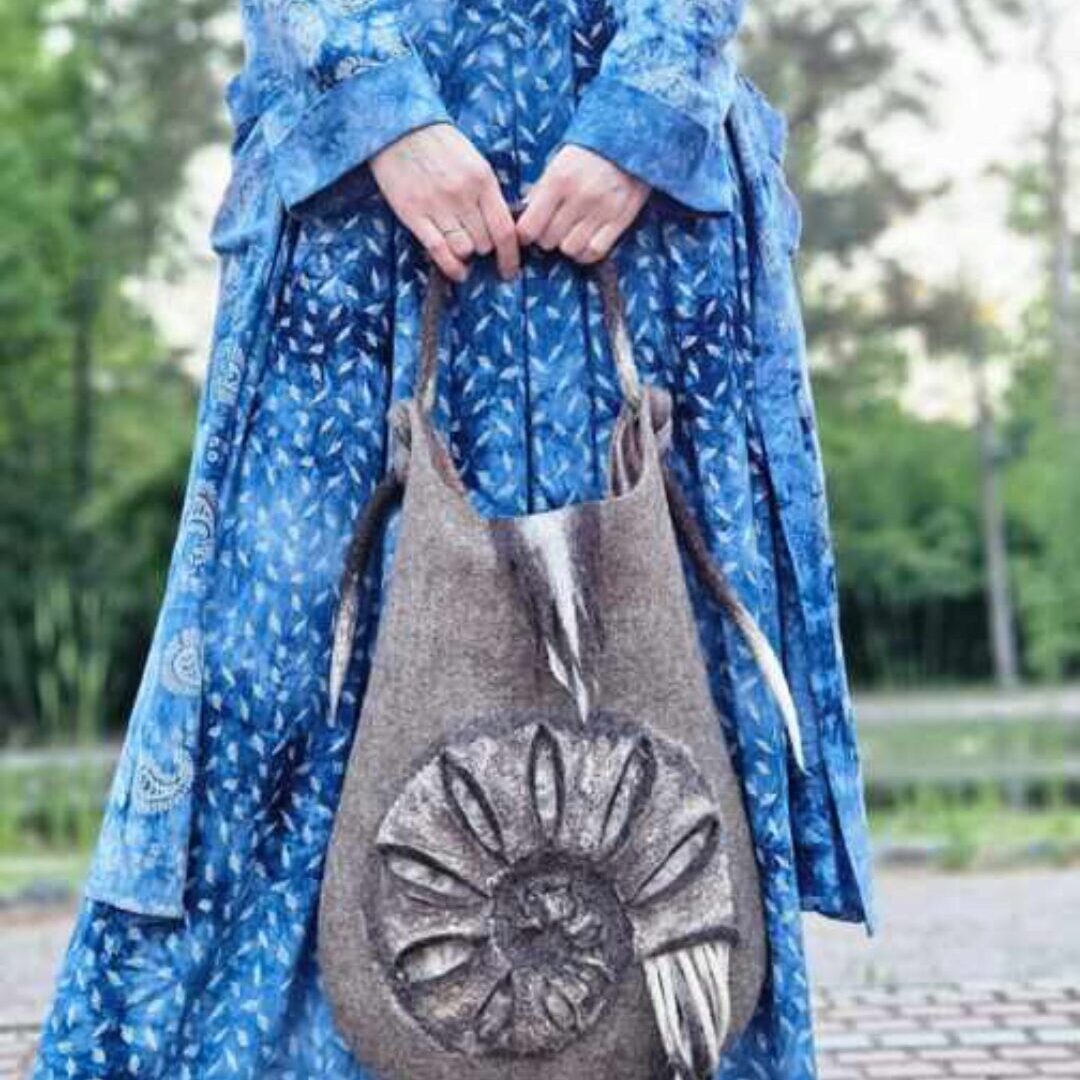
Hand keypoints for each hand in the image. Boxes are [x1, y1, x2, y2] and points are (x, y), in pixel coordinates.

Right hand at [370, 123, 519, 281]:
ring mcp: (438, 206)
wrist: (397, 127)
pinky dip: (451, 267)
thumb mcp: (473, 161)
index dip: (511, 256)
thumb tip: (501, 227)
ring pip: (465, 250)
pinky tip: (457, 272)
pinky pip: (439, 250)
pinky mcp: (414, 214)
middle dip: (485, 248)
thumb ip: (488, 192)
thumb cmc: (438, 144)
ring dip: (467, 254)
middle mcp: (463, 195)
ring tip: (461, 244)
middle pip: (485, 243)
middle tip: (477, 242)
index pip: (504, 229)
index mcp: (483, 179)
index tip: (510, 269)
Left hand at [516, 145, 650, 263]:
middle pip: (548, 240)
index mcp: (559, 179)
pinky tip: (585, 241)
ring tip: (571, 232)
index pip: (529, 227)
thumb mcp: (559, 162)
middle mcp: (579, 196)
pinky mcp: (620, 219)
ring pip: (570, 249)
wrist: (632, 140)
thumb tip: (525, 217)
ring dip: (567, 244)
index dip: (525, 234)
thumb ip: (541, 189)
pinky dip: (586, 252)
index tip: (529, 231)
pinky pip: (594, 252)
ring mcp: (601, 210)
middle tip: (553, 227)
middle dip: (546, 237)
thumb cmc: (590, 152)